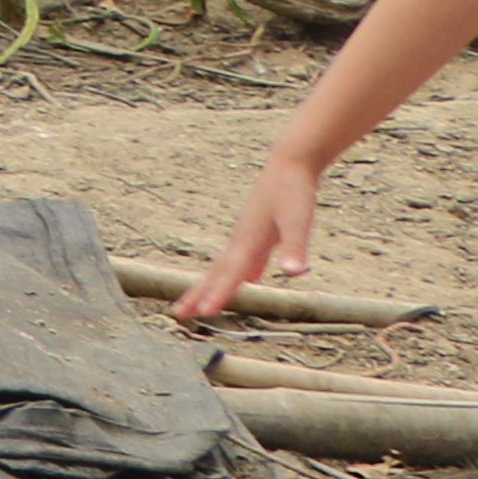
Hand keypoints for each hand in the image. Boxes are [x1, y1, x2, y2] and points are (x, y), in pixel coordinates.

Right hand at [180, 148, 323, 320]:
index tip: (202, 313)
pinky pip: (243, 260)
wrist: (291, 163)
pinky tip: (249, 281)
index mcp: (248, 240)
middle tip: (179, 314)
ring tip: (200, 304)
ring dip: (211, 286)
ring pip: (225, 267)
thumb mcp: (298, 220)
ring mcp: (247, 236)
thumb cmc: (294, 191)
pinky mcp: (258, 233)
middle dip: (198, 294)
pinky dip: (240, 274)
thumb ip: (295, 248)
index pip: (230, 274)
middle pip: (216, 273)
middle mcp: (242, 240)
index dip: (217, 294)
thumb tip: (294, 274)